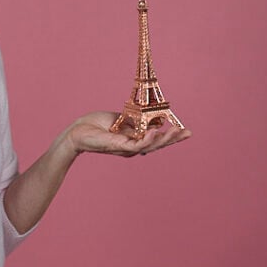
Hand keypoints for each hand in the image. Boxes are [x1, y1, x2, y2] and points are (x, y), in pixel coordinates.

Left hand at [64, 111, 191, 157]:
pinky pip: (135, 145)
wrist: (78, 131)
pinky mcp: (118, 146)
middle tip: (188, 133)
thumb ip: (135, 121)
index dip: (170, 136)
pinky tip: (155, 133)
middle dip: (173, 139)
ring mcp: (126, 148)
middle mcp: (132, 147)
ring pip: (149, 146)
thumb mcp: (121, 119)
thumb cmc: (97, 125)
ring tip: (176, 132)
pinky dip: (146, 139)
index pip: (156, 139)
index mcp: (134, 140)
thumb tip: (151, 118)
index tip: (186, 131)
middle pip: (156, 145)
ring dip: (163, 139)